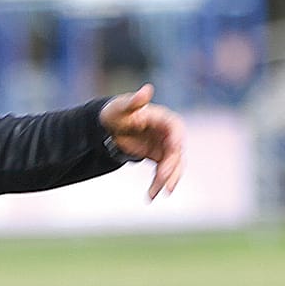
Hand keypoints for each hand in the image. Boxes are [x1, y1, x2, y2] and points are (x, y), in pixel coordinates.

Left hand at [99, 84, 184, 199]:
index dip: (176, 141)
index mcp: (163, 119)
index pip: (176, 129)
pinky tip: (150, 196)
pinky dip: (158, 184)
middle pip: (176, 152)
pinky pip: (163, 173)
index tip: (174, 153)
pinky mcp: (159, 158)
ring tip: (154, 194)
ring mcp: (165, 147)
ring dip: (166, 181)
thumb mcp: (120, 107)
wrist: (108, 127)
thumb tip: (147, 89)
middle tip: (161, 182)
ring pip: (173, 166)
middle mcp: (168, 133)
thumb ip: (134, 101)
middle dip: (170, 168)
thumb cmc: (115, 113)